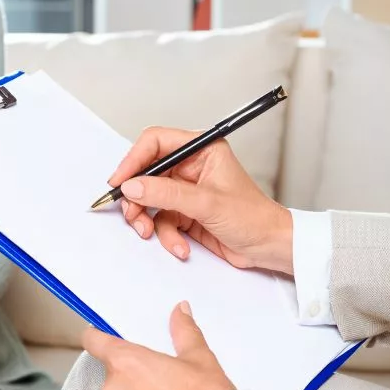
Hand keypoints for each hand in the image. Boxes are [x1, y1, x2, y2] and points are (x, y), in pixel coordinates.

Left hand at [83, 302, 234, 389]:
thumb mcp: (199, 358)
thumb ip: (184, 331)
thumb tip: (180, 312)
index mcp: (125, 363)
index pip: (94, 341)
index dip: (98, 334)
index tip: (107, 333)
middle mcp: (114, 389)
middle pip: (113, 368)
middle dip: (132, 367)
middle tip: (159, 366)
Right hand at [108, 127, 293, 274]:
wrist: (269, 247)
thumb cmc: (254, 217)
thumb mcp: (207, 203)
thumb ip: (167, 193)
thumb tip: (133, 186)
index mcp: (202, 150)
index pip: (156, 142)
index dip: (134, 160)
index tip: (120, 180)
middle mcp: (191, 166)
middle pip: (147, 173)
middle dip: (138, 196)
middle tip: (132, 213)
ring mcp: (186, 190)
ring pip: (149, 199)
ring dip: (147, 219)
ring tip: (150, 232)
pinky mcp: (184, 212)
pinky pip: (159, 219)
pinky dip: (165, 235)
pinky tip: (180, 245)